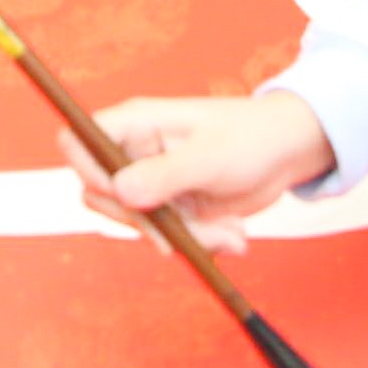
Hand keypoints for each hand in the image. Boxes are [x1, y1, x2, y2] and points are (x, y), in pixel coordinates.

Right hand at [68, 93, 336, 255]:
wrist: (288, 154)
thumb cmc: (251, 137)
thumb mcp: (210, 157)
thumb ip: (164, 175)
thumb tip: (119, 192)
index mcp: (136, 124)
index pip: (79, 140)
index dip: (87, 171)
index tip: (122, 197)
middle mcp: (136, 153)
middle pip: (102, 194)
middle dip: (145, 223)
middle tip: (185, 236)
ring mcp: (153, 182)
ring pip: (139, 224)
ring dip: (183, 239)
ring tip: (229, 234)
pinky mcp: (173, 207)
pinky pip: (168, 236)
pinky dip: (200, 244)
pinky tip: (233, 235)